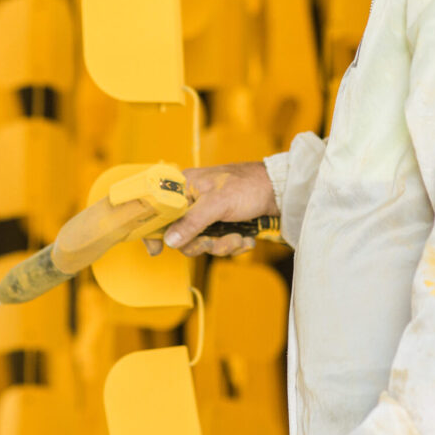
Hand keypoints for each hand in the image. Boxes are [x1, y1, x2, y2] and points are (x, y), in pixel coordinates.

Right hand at [145, 162, 277, 257]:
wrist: (279, 191)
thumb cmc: (248, 185)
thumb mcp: (218, 203)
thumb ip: (192, 222)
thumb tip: (169, 240)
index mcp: (184, 188)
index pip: (159, 211)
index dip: (155, 231)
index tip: (156, 249)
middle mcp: (192, 202)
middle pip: (182, 236)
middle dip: (204, 243)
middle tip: (218, 240)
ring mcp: (207, 215)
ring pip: (202, 243)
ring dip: (223, 245)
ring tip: (239, 237)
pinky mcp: (221, 225)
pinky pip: (218, 244)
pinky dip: (233, 245)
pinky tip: (246, 238)